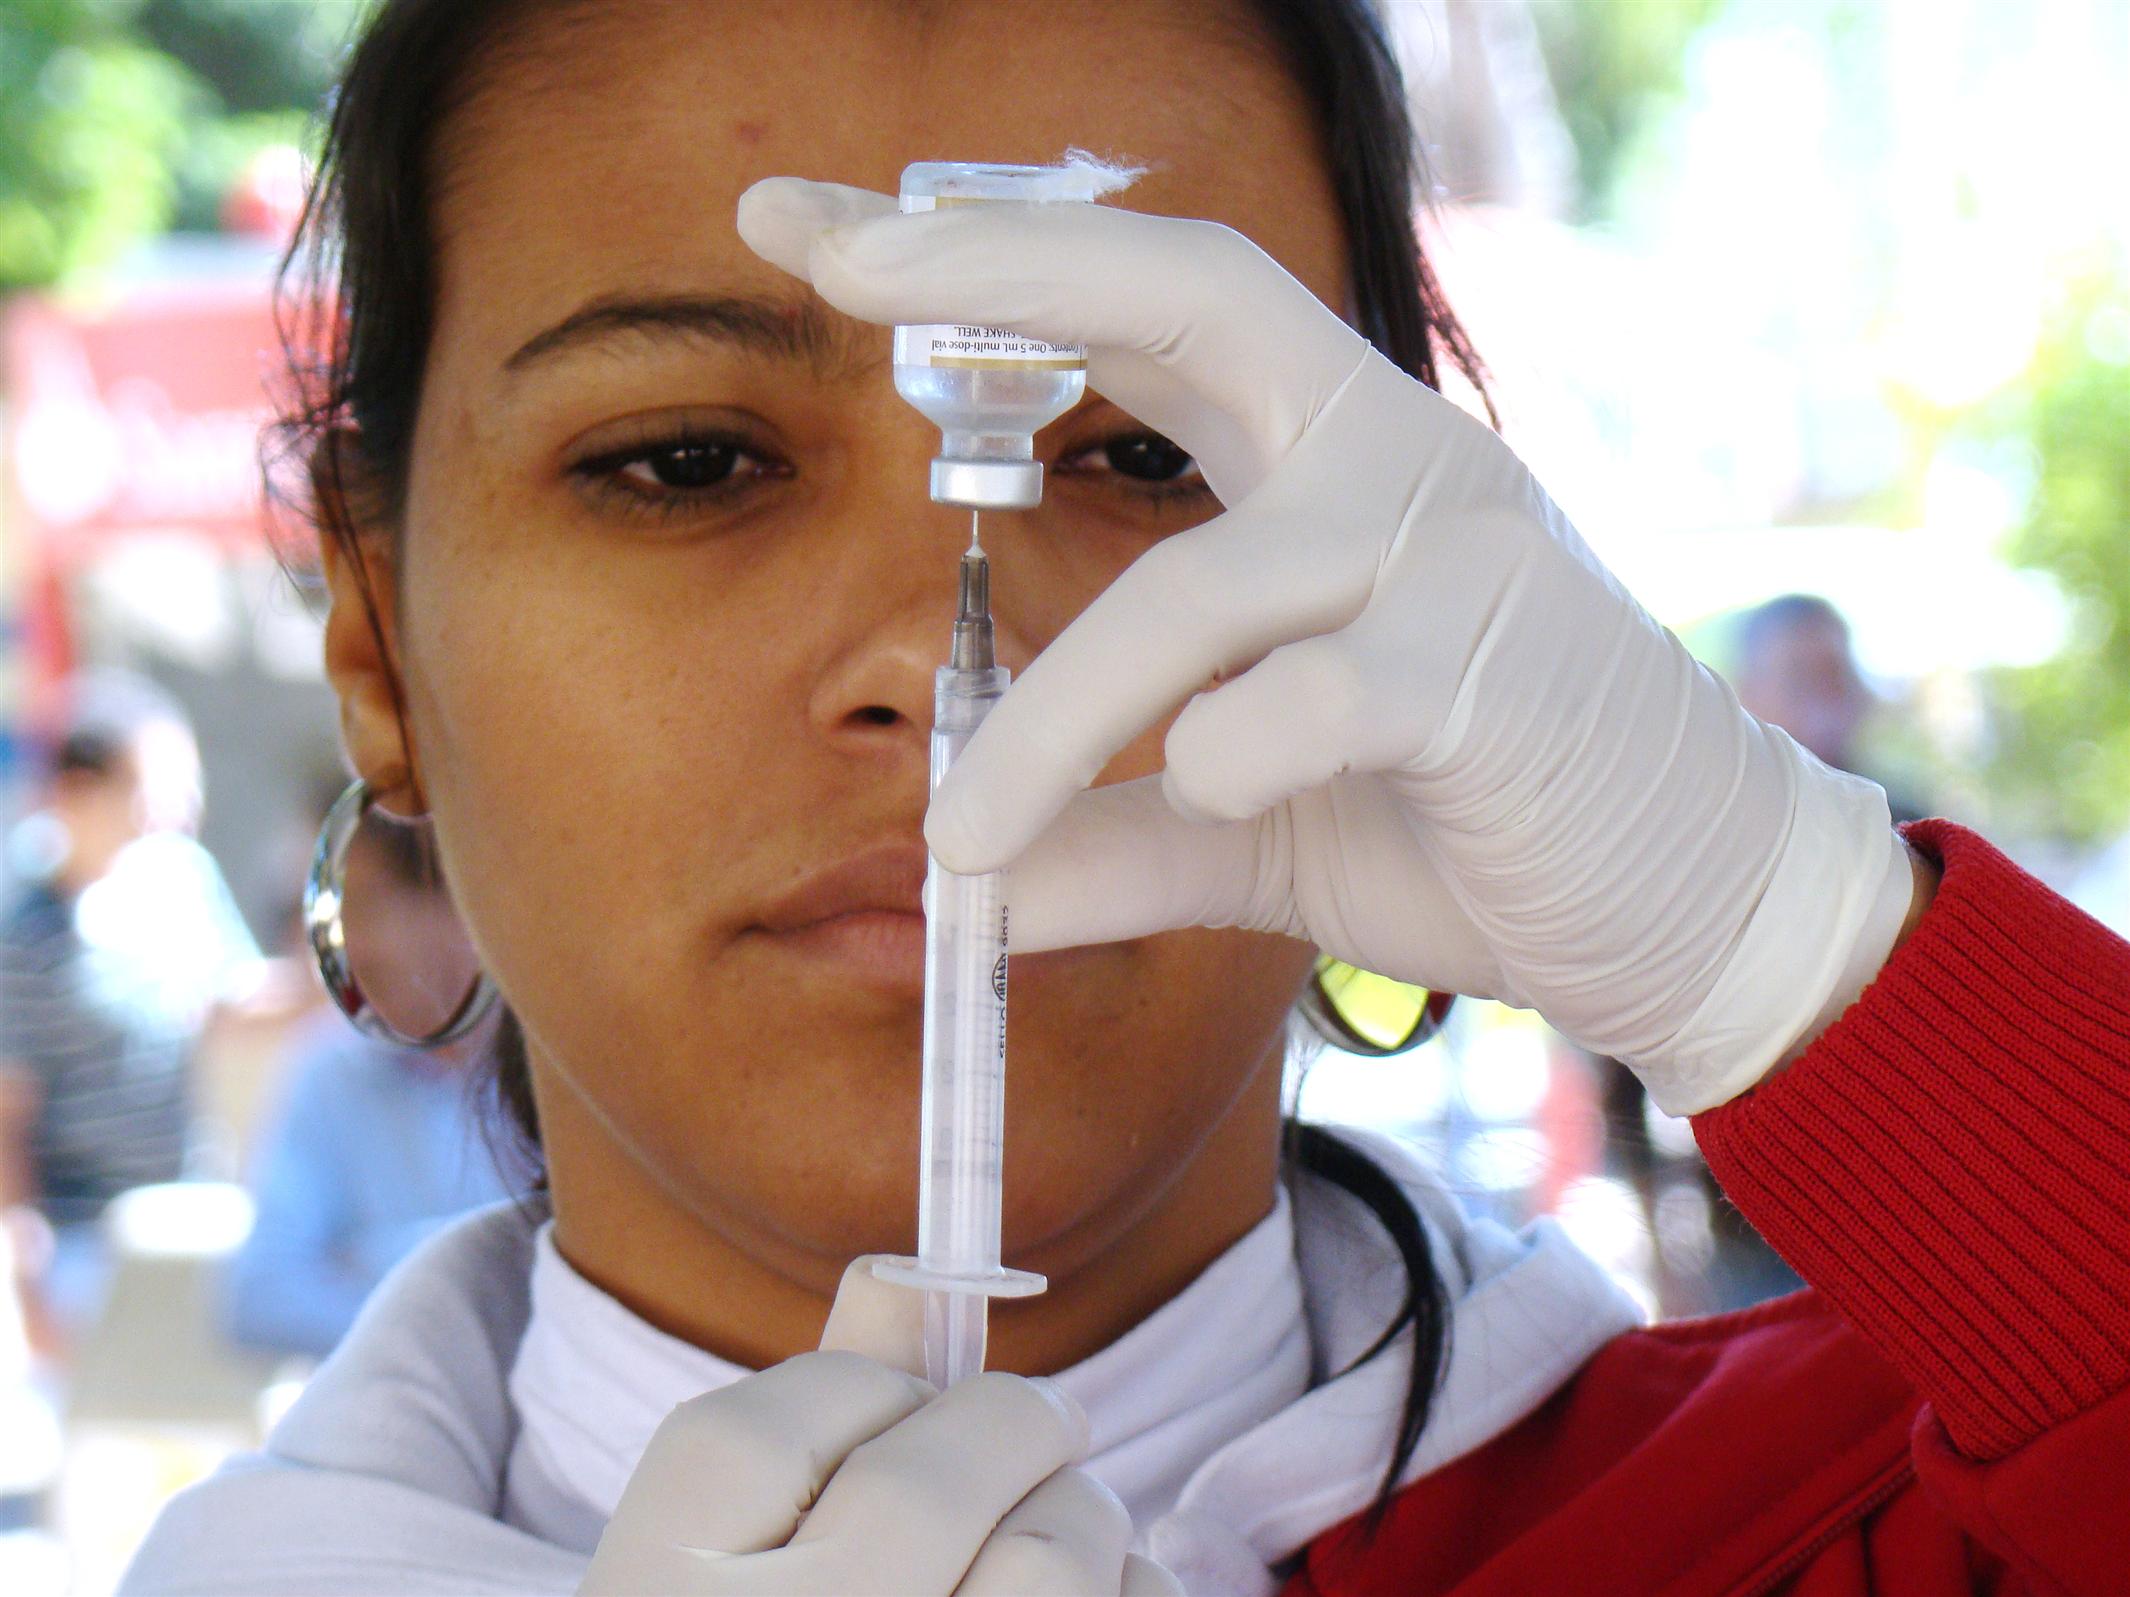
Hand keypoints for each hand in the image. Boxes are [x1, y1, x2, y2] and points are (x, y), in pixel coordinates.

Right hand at [577, 1258, 1179, 1595]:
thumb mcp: (728, 1579)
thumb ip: (807, 1428)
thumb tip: (907, 1265)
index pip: (767, 1424)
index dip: (862, 1386)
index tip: (904, 1401)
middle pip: (933, 1477)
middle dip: (1014, 1424)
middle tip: (1040, 1426)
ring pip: (1057, 1554)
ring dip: (1082, 1518)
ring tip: (1052, 1540)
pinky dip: (1132, 1594)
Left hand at [736, 179, 1915, 1113]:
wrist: (1694, 909)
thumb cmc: (1475, 827)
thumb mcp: (1261, 828)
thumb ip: (1123, 832)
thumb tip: (967, 888)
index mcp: (1324, 463)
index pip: (1143, 313)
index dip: (985, 264)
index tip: (814, 231)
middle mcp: (1387, 459)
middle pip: (1193, 292)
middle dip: (1006, 263)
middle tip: (835, 260)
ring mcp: (1452, 550)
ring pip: (1201, 584)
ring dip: (1058, 717)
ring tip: (958, 839)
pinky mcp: (1497, 670)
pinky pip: (1324, 691)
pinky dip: (1232, 748)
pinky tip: (1203, 793)